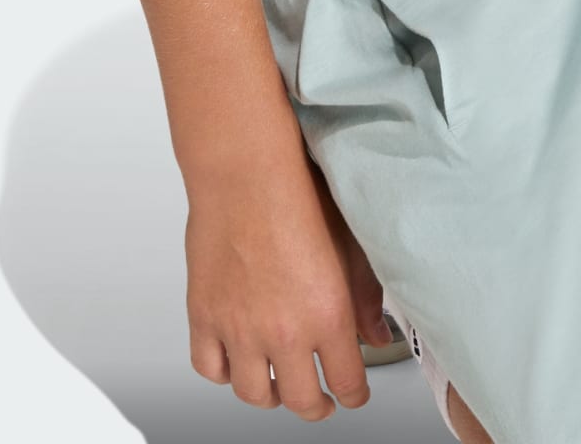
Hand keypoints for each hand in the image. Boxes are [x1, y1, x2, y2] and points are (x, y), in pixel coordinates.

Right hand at [186, 148, 379, 419]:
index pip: (346, 383)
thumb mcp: (352, 245)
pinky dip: (224, 372)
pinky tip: (237, 361)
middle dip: (316, 406)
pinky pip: (210, 369)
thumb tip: (376, 334)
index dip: (354, 396)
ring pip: (254, 394)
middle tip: (321, 400)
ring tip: (280, 385)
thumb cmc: (299, 194)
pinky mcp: (204, 318)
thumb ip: (365, 298)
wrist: (247, 174)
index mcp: (327, 315)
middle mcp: (282, 332)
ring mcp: (239, 330)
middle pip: (301, 400)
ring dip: (271, 395)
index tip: (354, 395)